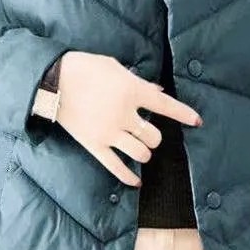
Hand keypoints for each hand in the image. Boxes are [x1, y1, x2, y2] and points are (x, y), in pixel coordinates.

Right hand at [55, 51, 202, 186]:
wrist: (53, 80)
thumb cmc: (85, 68)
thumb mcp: (115, 68)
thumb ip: (139, 82)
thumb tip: (157, 92)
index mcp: (132, 91)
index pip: (165, 106)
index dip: (183, 114)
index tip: (196, 122)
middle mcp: (124, 115)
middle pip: (154, 136)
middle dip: (155, 136)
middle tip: (148, 133)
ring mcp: (109, 132)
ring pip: (140, 153)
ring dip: (144, 153)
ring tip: (141, 149)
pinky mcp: (94, 144)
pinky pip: (116, 167)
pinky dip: (128, 176)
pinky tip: (136, 181)